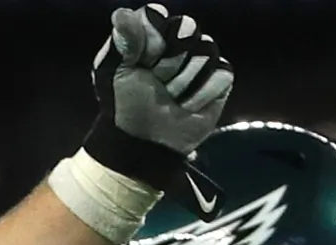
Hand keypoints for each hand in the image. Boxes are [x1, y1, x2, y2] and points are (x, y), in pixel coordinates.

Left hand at [87, 5, 233, 210]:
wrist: (144, 140)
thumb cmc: (124, 104)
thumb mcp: (114, 73)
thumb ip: (123, 42)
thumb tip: (121, 13)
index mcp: (151, 36)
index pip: (158, 16)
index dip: (152, 39)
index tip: (142, 60)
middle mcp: (179, 42)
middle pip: (187, 28)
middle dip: (169, 60)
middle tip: (157, 80)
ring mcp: (202, 60)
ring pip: (206, 51)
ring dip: (183, 81)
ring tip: (170, 96)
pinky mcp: (220, 80)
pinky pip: (221, 74)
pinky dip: (200, 94)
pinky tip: (187, 105)